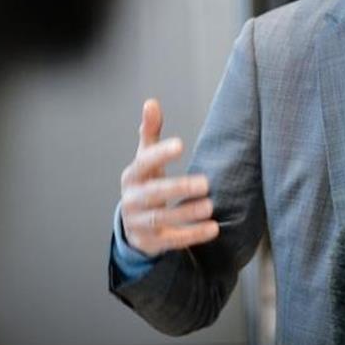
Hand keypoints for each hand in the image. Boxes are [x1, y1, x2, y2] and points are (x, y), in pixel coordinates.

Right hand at [119, 98, 219, 256]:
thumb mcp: (145, 159)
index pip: (144, 163)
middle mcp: (132, 199)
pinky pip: (171, 240)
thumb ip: (150, 132)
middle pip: (153, 193)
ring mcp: (139, 223)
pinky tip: (212, 229)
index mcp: (132, 176)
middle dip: (178, 188)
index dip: (160, 153)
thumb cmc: (145, 184)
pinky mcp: (150, 242)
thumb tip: (151, 102)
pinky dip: (192, 235)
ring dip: (187, 214)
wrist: (133, 225)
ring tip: (210, 207)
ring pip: (162, 219)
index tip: (180, 145)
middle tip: (205, 183)